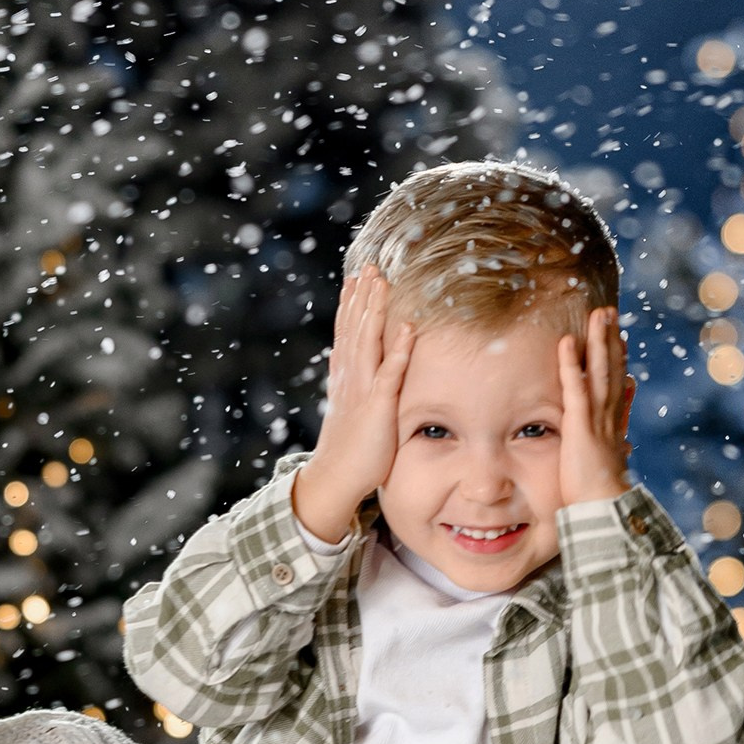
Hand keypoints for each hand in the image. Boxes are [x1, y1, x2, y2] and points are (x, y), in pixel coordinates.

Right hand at [292, 265, 414, 542]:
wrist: (336, 477)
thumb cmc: (348, 448)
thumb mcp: (348, 408)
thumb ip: (348, 383)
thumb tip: (342, 361)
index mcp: (345, 377)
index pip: (347, 332)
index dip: (351, 303)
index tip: (357, 277)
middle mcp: (350, 377)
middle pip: (355, 328)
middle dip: (362, 296)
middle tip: (369, 266)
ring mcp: (362, 390)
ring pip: (368, 341)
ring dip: (375, 310)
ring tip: (382, 282)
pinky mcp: (377, 407)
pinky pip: (390, 373)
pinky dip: (398, 349)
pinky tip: (407, 327)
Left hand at [557, 305, 633, 510]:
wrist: (603, 506)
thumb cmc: (600, 493)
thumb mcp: (610, 466)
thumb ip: (616, 449)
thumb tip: (628, 443)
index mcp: (614, 424)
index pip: (617, 384)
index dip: (619, 358)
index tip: (620, 337)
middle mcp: (609, 415)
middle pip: (612, 368)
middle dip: (611, 339)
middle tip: (609, 312)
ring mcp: (596, 417)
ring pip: (600, 369)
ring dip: (599, 340)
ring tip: (598, 314)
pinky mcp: (580, 423)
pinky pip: (576, 386)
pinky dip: (572, 363)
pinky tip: (568, 342)